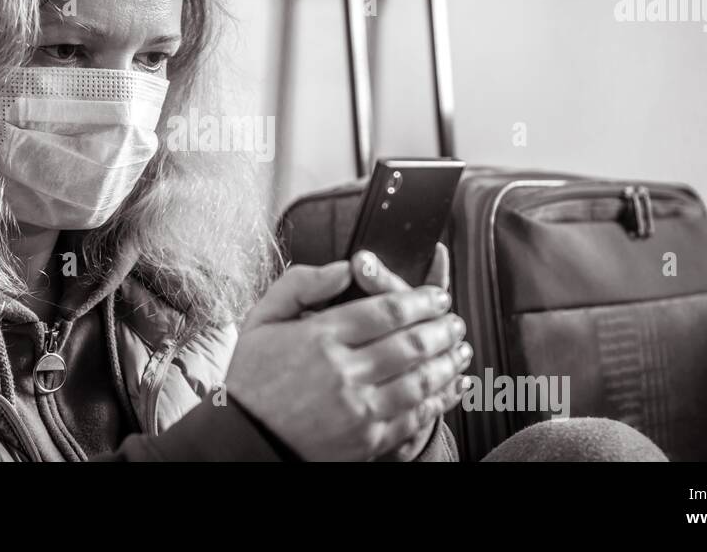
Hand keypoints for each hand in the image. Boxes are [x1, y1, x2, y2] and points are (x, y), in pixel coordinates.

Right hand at [225, 243, 469, 460]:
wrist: (245, 439)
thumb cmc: (253, 378)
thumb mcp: (262, 319)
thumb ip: (300, 284)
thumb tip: (346, 268)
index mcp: (319, 338)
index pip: (386, 311)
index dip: (421, 300)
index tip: (437, 296)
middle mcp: (342, 372)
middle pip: (411, 343)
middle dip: (442, 328)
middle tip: (454, 320)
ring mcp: (357, 409)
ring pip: (420, 379)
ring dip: (448, 361)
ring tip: (460, 348)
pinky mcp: (367, 439)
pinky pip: (415, 415)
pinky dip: (442, 399)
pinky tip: (454, 386)